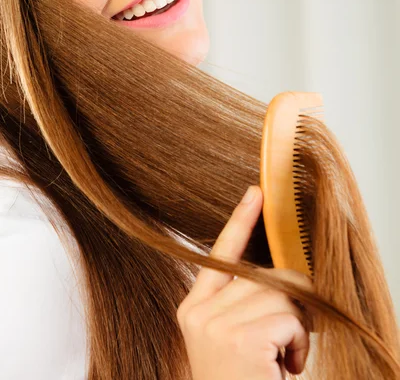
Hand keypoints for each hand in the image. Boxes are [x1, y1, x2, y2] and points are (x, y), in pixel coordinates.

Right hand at [176, 185, 311, 379]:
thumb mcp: (233, 338)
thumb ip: (244, 302)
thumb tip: (282, 272)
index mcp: (194, 308)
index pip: (220, 254)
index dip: (241, 220)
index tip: (256, 193)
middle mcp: (198, 312)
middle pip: (266, 276)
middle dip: (291, 302)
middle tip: (289, 338)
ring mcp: (216, 324)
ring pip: (282, 295)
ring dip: (297, 328)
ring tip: (282, 359)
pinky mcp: (239, 338)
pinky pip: (290, 318)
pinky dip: (300, 345)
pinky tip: (285, 367)